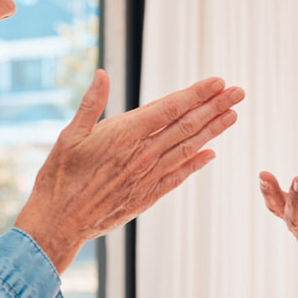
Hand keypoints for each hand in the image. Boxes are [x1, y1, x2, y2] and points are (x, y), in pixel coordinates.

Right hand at [17, 69, 244, 271]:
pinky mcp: (147, 196)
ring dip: (214, 131)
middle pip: (187, 125)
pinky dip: (196, 163)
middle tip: (238, 92)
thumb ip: (91, 104)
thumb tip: (103, 74)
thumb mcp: (69, 135)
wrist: (58, 223)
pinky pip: (179, 176)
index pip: (171, 108)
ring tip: (234, 115)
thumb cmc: (58, 177)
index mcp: (124, 134)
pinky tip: (211, 154)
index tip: (218, 81)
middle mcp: (143, 155)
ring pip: (188, 149)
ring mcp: (148, 177)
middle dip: (215, 106)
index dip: (197, 93)